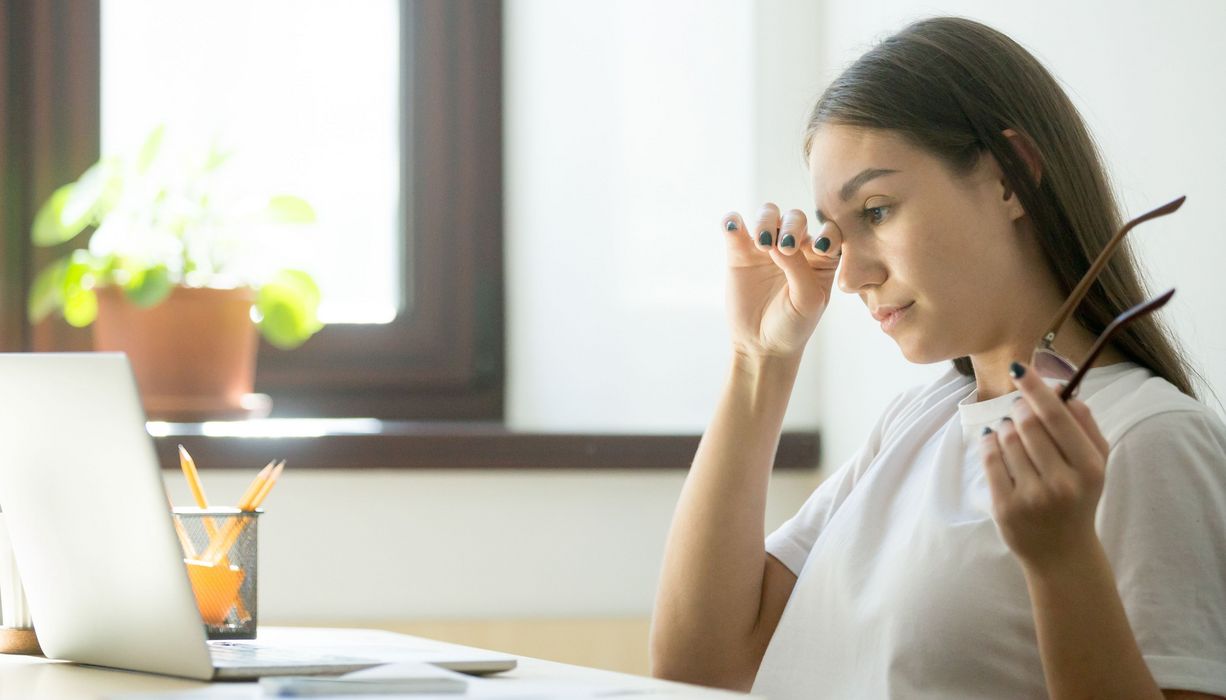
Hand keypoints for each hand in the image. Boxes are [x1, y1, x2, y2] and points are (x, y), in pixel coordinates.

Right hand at [721, 203, 840, 359]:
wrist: (761, 345)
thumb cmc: (794, 324)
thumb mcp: (807, 300)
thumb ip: (799, 267)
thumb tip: (778, 240)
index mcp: (821, 257)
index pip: (828, 231)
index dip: (826, 232)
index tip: (819, 249)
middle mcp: (795, 246)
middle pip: (795, 218)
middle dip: (792, 227)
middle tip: (785, 247)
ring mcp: (766, 247)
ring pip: (767, 214)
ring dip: (765, 221)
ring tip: (762, 243)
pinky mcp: (739, 252)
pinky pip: (734, 226)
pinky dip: (732, 221)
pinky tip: (732, 227)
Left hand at [980, 361, 1110, 569]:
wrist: (1062, 553)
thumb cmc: (1079, 500)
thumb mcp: (1095, 466)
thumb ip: (1086, 428)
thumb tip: (1067, 392)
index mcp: (1089, 467)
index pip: (1056, 416)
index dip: (1035, 388)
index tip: (1020, 369)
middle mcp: (1062, 482)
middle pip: (1027, 423)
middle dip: (1019, 409)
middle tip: (1018, 409)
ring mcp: (1032, 496)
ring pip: (1006, 439)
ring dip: (1004, 427)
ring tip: (1012, 432)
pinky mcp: (1006, 507)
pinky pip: (990, 460)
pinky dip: (988, 443)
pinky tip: (993, 439)